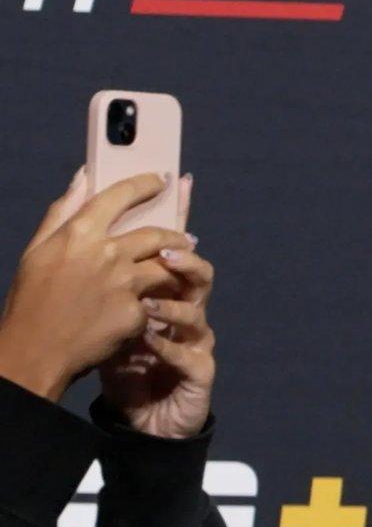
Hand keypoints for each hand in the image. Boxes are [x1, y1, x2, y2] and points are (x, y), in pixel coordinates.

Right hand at [0, 170, 190, 401]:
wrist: (34, 351)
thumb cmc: (31, 300)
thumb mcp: (36, 251)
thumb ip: (62, 211)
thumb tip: (83, 175)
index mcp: (79, 233)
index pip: (120, 196)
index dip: (144, 184)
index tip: (161, 180)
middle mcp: (106, 254)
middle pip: (157, 234)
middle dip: (175, 235)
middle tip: (184, 238)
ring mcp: (125, 284)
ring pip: (166, 267)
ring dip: (176, 268)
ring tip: (179, 270)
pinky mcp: (136, 312)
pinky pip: (156, 301)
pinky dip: (155, 302)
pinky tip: (154, 307)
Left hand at [99, 229, 214, 439]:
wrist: (145, 420)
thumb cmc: (129, 372)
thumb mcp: (113, 332)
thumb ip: (111, 303)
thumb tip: (92, 266)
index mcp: (172, 304)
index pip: (179, 267)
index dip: (170, 249)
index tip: (150, 234)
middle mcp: (190, 320)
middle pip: (201, 282)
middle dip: (187, 265)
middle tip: (166, 255)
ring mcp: (198, 346)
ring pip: (197, 317)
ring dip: (172, 307)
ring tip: (147, 305)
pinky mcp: (201, 373)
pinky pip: (189, 356)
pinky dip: (167, 348)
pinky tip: (147, 342)